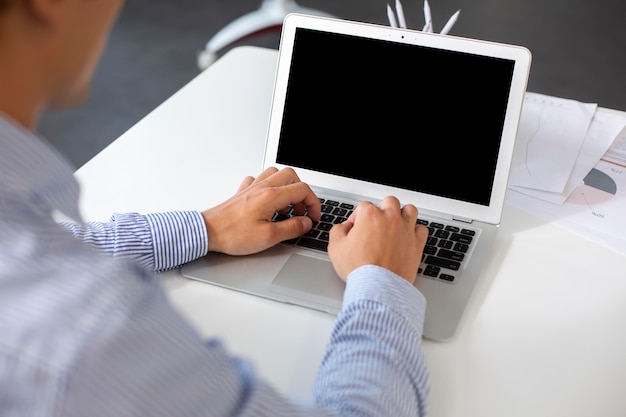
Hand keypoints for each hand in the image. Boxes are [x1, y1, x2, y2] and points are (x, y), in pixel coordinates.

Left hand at [201, 167, 320, 254]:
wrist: (207, 232)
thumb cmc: (232, 234)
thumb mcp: (268, 237)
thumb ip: (291, 228)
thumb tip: (306, 223)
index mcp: (271, 196)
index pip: (302, 190)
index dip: (313, 204)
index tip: (313, 217)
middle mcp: (262, 187)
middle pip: (292, 176)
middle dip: (302, 193)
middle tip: (301, 211)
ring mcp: (251, 188)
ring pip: (276, 174)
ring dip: (286, 187)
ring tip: (286, 207)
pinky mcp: (242, 193)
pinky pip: (259, 180)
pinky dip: (268, 187)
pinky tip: (267, 201)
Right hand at [328, 196, 427, 283]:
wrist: (379, 287)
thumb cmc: (360, 269)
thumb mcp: (335, 248)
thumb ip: (337, 231)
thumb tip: (343, 228)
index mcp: (370, 215)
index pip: (363, 207)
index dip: (357, 218)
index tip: (355, 229)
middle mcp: (390, 218)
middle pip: (388, 202)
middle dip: (381, 210)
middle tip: (376, 223)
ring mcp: (405, 229)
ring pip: (409, 210)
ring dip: (401, 214)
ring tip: (394, 225)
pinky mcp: (417, 243)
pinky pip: (422, 229)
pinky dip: (415, 231)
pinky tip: (408, 237)